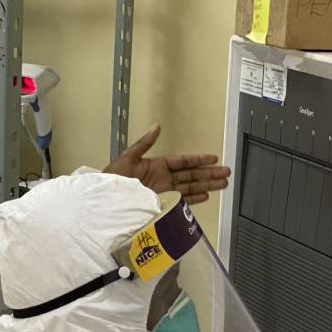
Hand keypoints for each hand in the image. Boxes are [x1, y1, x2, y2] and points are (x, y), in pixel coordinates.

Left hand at [104, 124, 230, 204]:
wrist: (105, 202)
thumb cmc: (112, 180)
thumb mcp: (127, 158)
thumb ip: (144, 144)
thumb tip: (156, 127)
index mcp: (156, 165)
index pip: (183, 161)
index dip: (199, 160)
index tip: (213, 158)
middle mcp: (162, 179)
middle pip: (191, 175)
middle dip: (209, 174)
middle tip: (226, 172)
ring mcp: (163, 192)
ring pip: (190, 187)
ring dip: (207, 186)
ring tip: (223, 184)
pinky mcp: (160, 205)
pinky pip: (181, 201)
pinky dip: (193, 199)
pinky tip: (205, 196)